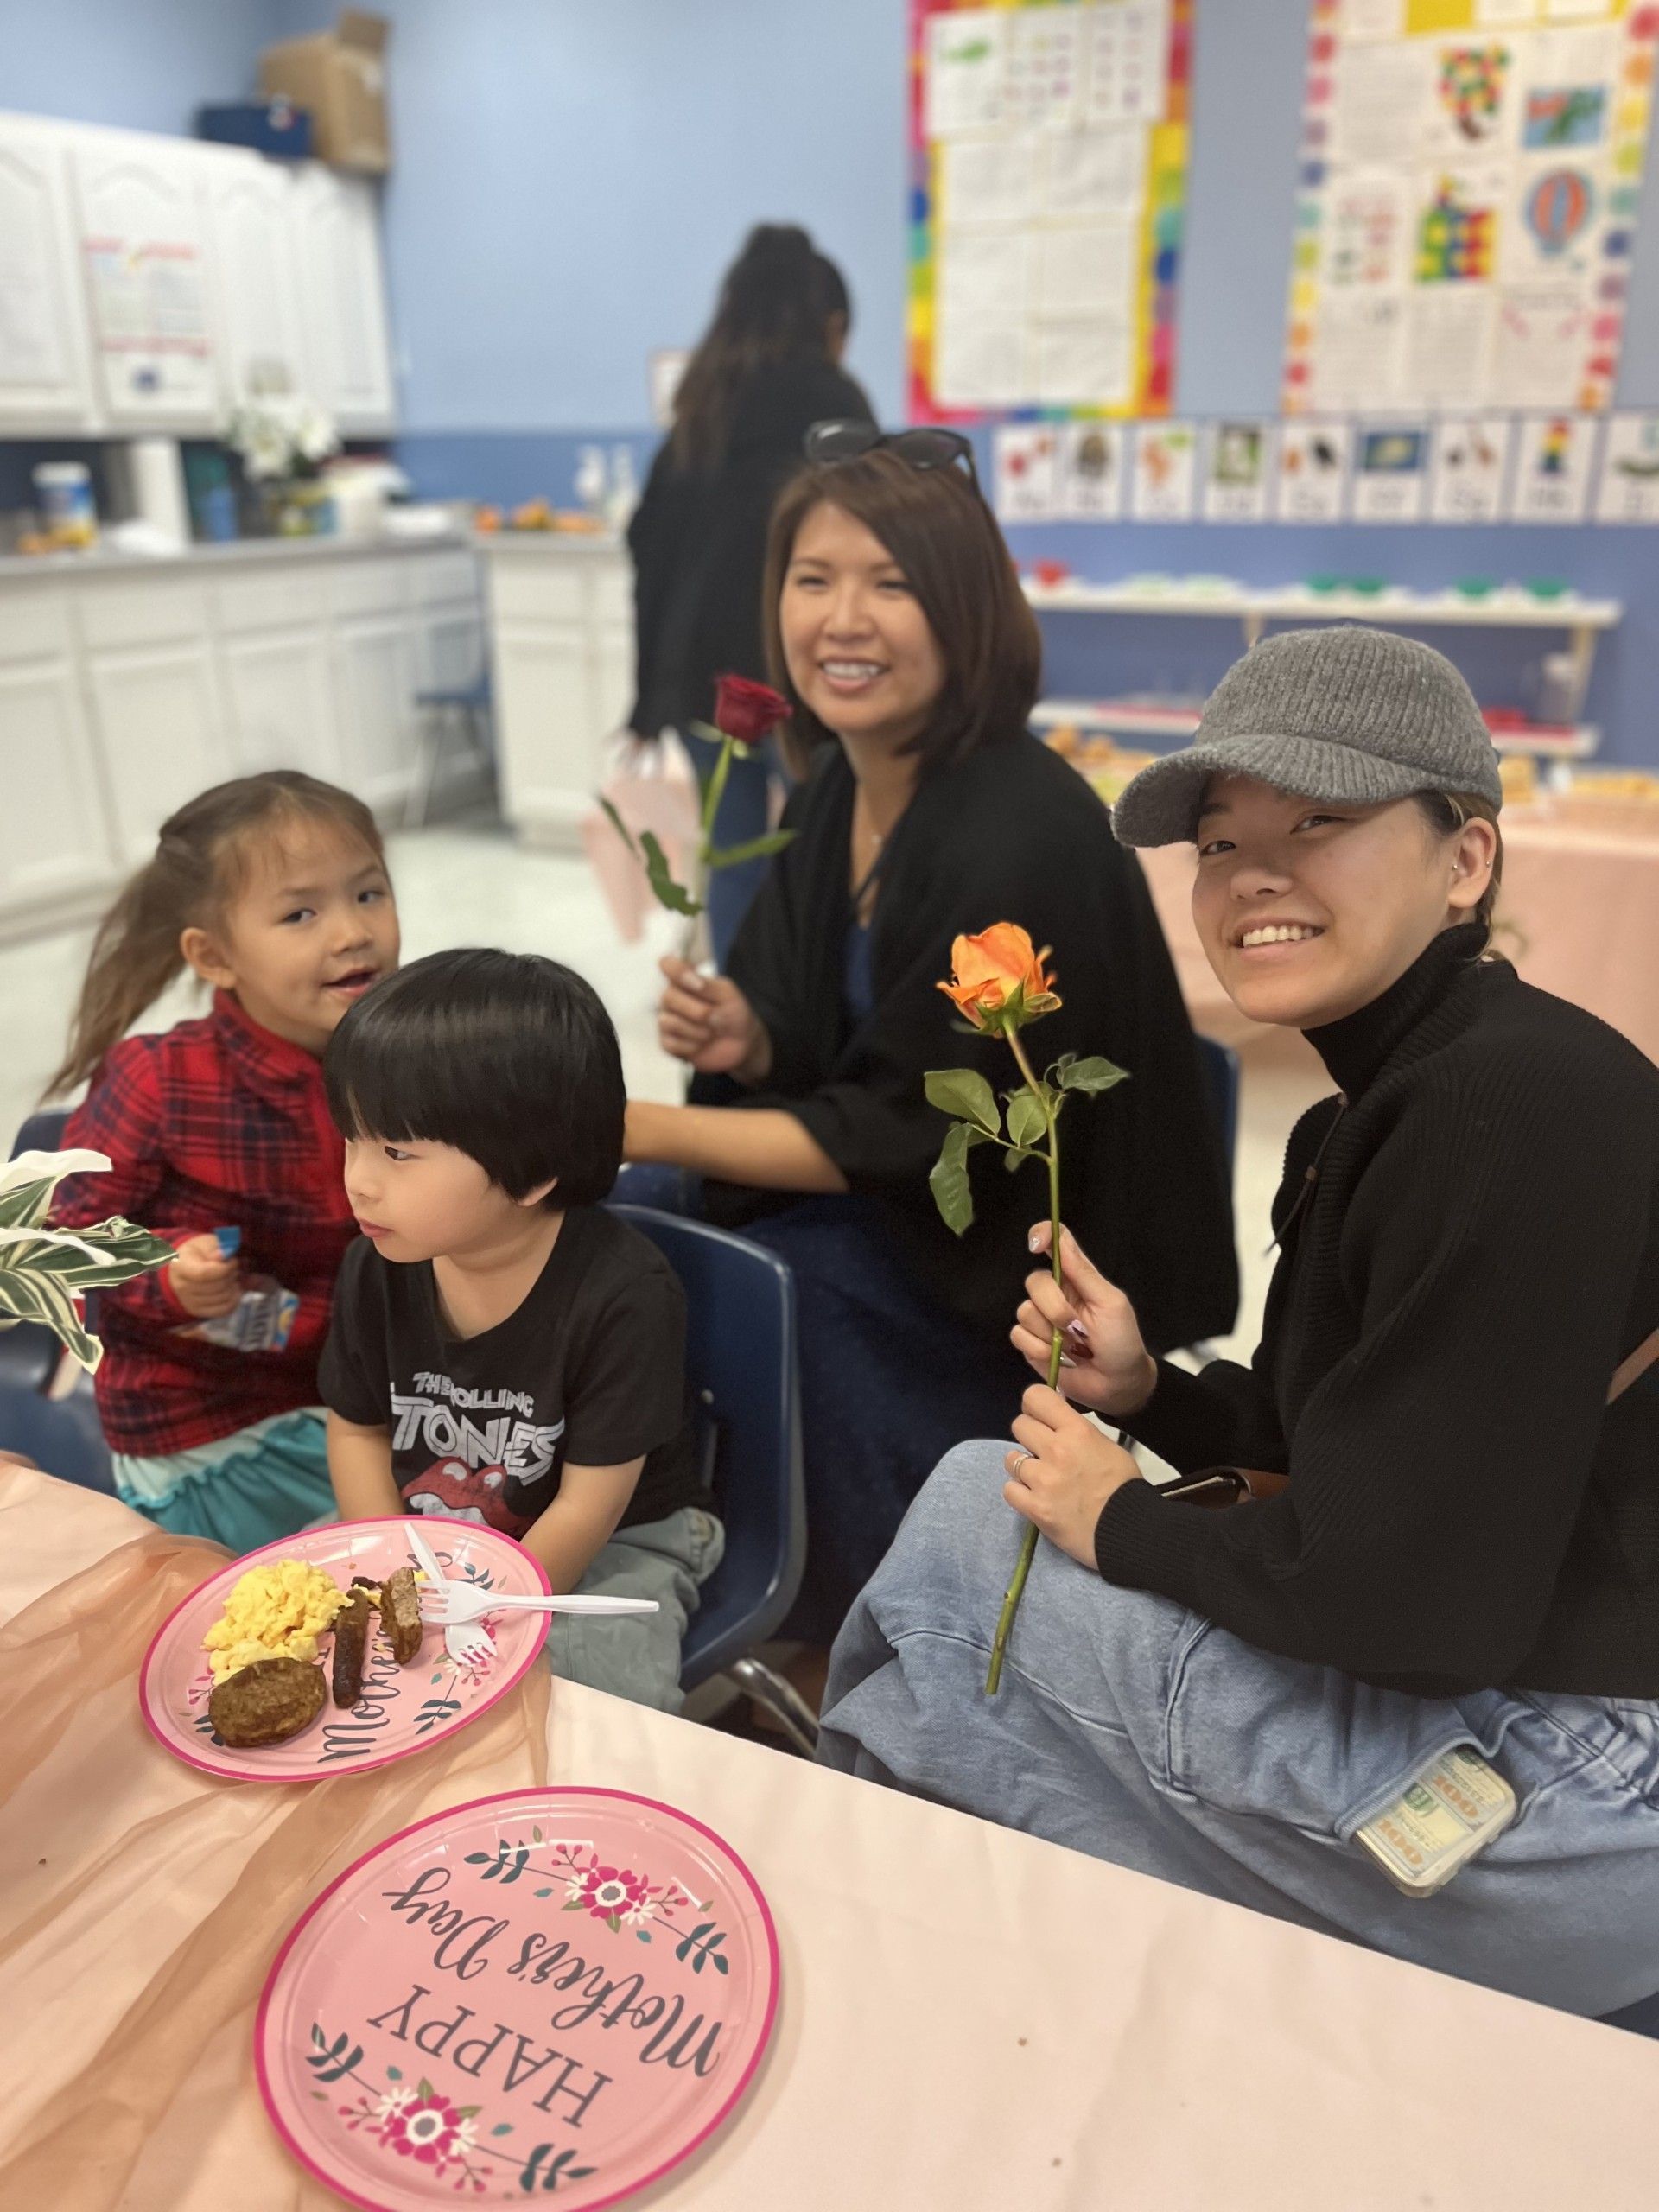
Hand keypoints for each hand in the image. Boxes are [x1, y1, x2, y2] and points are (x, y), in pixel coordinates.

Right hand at [167, 1233, 242, 1319]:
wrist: (183, 1266)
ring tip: (232, 1276)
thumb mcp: (205, 1243)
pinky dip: (235, 1299)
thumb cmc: (197, 1252)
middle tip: (235, 1267)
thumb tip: (223, 1256)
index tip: (233, 1260)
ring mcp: (189, 1302)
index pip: (205, 1273)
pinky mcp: (198, 1311)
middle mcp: (181, 1287)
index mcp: (180, 1266)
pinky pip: (224, 1310)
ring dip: (234, 1286)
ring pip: (223, 1298)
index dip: (225, 1268)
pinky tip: (234, 1289)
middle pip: (217, 1286)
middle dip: (232, 1275)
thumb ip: (215, 1248)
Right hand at [656, 957, 770, 1080]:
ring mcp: (667, 1019)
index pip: (668, 965)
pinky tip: (702, 1044)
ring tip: (711, 1032)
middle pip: (667, 997)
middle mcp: (672, 997)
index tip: (699, 985)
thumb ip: (709, 985)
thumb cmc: (733, 1013)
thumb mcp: (728, 995)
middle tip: (716, 1017)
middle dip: (697, 1011)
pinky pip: (670, 1043)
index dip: (678, 972)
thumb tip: (691, 978)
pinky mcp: (667, 1042)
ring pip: (667, 1022)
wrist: (740, 1043)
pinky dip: (692, 1046)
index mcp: (686, 979)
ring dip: (696, 1030)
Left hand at [1005, 1385, 1141, 1566]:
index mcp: (1078, 1431)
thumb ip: (1078, 1431)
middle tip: (1042, 1452)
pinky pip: (1010, 1490)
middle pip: (1019, 1425)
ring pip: (1011, 1459)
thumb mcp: (1107, 1447)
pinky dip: (1020, 1494)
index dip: (1034, 1406)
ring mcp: (1043, 1480)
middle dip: (1029, 1436)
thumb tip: (1056, 1417)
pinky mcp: (1035, 1508)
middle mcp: (1056, 1450)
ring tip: (1042, 1479)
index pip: (1035, 1397)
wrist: (1130, 1532)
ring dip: (1023, 1468)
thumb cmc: (1124, 1488)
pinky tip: (1036, 1498)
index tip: (1041, 1418)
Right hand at [1012, 1223, 1157, 1418]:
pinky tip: (1056, 1357)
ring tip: (1072, 1346)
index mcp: (1076, 1278)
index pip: (1054, 1242)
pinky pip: (1018, 1335)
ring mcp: (1041, 1319)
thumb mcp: (1110, 1303)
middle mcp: (1055, 1294)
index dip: (1042, 1235)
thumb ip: (1083, 1271)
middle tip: (1077, 1326)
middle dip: (1054, 1307)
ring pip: (1024, 1311)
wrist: (1117, 1387)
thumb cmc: (1121, 1342)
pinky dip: (1038, 1348)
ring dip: (1049, 1333)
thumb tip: (1059, 1238)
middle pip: (1034, 1281)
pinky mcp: (1030, 1344)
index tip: (1036, 1245)